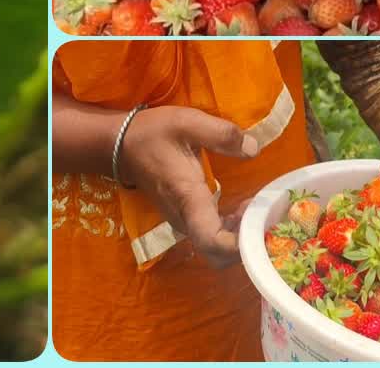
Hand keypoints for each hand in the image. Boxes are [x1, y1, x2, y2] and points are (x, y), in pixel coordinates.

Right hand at [118, 105, 260, 268]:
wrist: (119, 146)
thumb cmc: (153, 134)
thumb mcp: (188, 122)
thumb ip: (222, 134)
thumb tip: (253, 149)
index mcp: (188, 198)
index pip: (213, 241)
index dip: (241, 244)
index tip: (260, 222)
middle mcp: (185, 219)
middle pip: (218, 256)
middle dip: (246, 242)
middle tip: (260, 212)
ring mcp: (183, 223)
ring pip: (215, 251)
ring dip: (240, 236)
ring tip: (254, 206)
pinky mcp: (184, 220)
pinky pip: (211, 239)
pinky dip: (231, 231)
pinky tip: (241, 208)